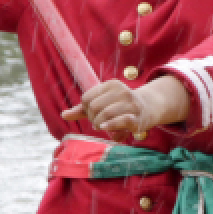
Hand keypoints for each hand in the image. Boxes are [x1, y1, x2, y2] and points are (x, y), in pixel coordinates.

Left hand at [61, 75, 190, 143]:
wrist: (148, 108)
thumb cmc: (120, 106)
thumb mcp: (103, 103)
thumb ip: (82, 109)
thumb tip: (63, 115)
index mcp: (111, 85)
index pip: (87, 98)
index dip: (86, 109)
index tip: (94, 114)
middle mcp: (122, 91)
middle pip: (94, 107)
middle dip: (92, 118)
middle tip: (98, 122)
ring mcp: (131, 104)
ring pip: (104, 114)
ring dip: (100, 124)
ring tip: (103, 127)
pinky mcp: (137, 117)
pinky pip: (120, 120)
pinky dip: (110, 126)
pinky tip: (106, 129)